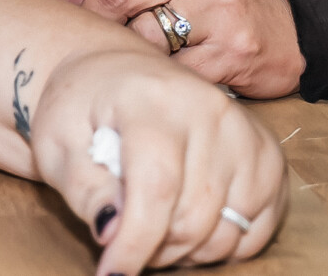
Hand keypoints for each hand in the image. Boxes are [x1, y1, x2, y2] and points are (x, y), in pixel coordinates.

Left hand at [31, 45, 286, 272]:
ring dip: (187, 250)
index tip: (112, 273)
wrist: (116, 71)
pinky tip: (190, 224)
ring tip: (154, 228)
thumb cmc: (83, 108)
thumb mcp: (60, 142)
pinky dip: (224, 244)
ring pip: (227, 231)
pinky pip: (258, 229)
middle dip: (155, 249)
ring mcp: (245, 132)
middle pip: (193, 217)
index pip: (156, 189)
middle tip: (125, 240)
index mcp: (153, 99)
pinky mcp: (267, 155)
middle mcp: (210, 110)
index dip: (135, 243)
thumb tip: (113, 234)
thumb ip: (86, 189)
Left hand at [36, 0, 304, 100]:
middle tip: (79, 29)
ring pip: (146, 34)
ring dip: (126, 49)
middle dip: (92, 14)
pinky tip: (154, 76)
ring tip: (126, 54)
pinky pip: (177, 71)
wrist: (296, 17)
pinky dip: (158, 76)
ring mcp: (219, 11)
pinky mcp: (233, 52)